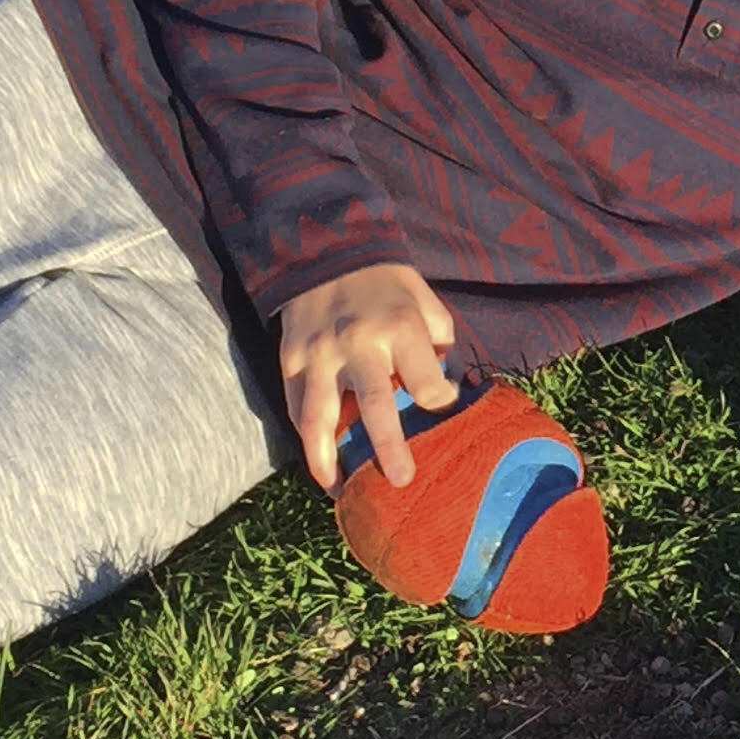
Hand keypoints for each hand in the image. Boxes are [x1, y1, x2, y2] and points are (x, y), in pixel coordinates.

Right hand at [276, 263, 458, 490]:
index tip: (442, 412)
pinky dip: (306, 438)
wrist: (325, 248)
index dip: (437, 400)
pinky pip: (295, 406)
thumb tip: (449, 387)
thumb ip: (438, 342)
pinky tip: (319, 463)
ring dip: (326, 458)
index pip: (424, 379)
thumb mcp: (424, 300)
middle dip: (388, 446)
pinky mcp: (290, 359)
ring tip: (339, 490)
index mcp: (399, 326)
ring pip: (318, 415)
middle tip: (401, 481)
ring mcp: (318, 354)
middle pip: (373, 404)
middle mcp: (357, 343)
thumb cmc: (385, 283)